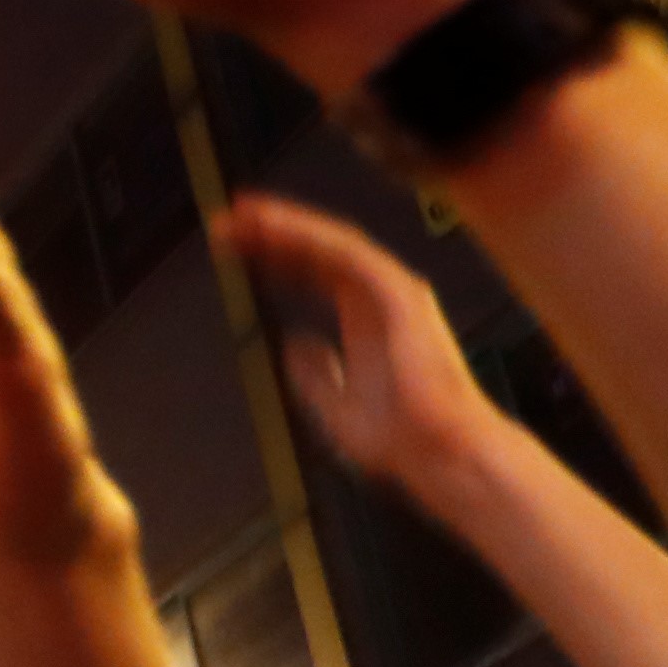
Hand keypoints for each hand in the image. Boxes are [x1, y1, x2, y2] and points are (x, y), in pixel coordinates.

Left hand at [217, 191, 498, 486]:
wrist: (441, 454)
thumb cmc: (400, 439)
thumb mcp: (335, 407)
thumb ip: (314, 373)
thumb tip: (295, 343)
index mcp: (366, 321)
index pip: (316, 272)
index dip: (278, 255)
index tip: (236, 247)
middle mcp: (380, 299)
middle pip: (318, 251)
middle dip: (272, 233)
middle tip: (227, 221)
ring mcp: (393, 292)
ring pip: (331, 243)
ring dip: (285, 224)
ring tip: (241, 213)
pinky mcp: (399, 293)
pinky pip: (348, 252)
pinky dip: (309, 234)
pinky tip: (275, 226)